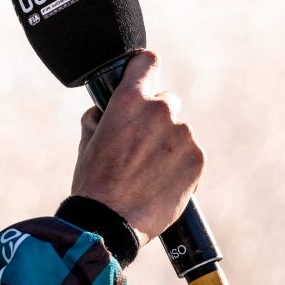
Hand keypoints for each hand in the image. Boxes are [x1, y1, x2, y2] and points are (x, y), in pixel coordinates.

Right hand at [70, 51, 204, 245]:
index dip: (144, 69)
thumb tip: (104, 111)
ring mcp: (182, 134)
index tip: (144, 76)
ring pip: (179, 131)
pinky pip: (191, 154)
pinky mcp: (198, 158)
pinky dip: (182, 165)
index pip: (147, 61)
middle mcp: (160, 110)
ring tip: (150, 173)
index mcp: (129, 100)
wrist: (110, 223)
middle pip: (166, 101)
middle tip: (141, 147)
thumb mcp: (87, 141)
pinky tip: (163, 183)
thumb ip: (99, 116)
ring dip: (169, 145)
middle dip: (155, 119)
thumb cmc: (94, 183)